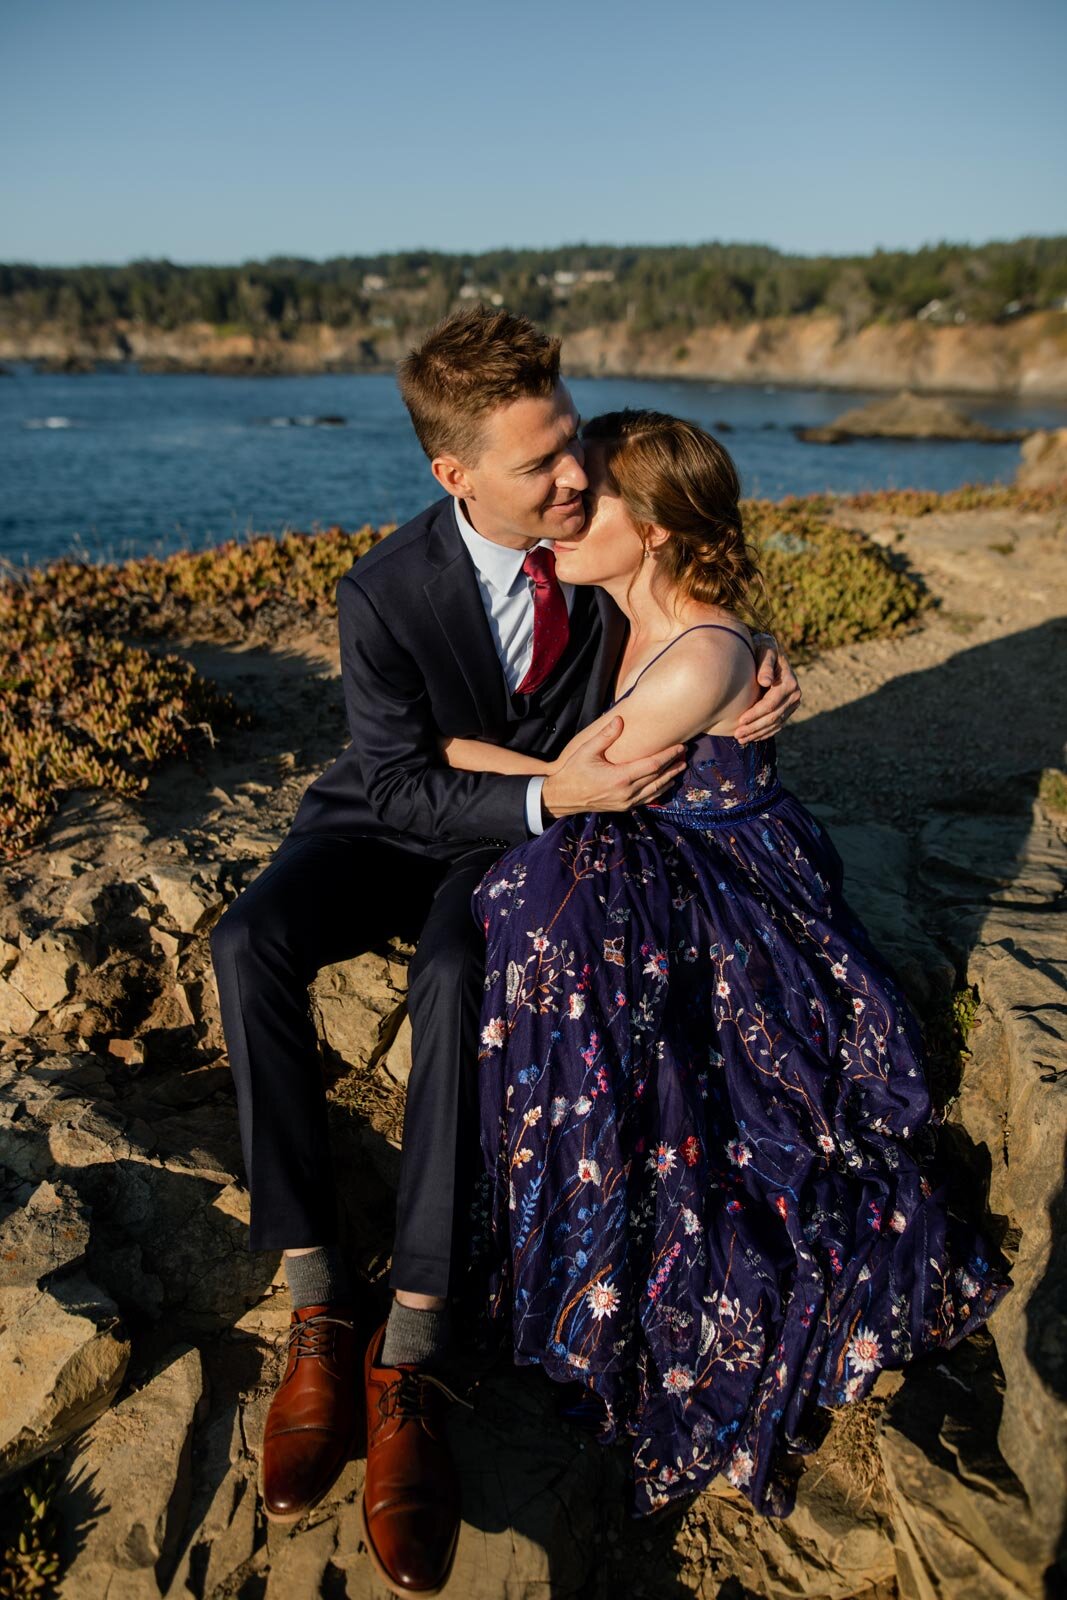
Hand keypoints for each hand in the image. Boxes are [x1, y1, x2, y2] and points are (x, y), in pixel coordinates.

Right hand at [541, 718, 686, 818]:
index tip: (680, 747)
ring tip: (681, 768)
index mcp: (620, 777)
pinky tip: (666, 784)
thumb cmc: (573, 772)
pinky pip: (647, 799)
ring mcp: (626, 802)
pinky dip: (659, 791)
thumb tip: (620, 720)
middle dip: (673, 765)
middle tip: (685, 755)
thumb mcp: (586, 750)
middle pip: (658, 778)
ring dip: (670, 778)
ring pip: (655, 790)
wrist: (563, 797)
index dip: (668, 756)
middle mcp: (627, 792)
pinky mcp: (623, 807)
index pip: (652, 766)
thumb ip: (605, 736)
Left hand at [735, 635, 801, 744]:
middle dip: (755, 727)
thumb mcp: (764, 652)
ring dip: (758, 733)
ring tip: (741, 739)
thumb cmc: (763, 649)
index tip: (740, 720)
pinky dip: (765, 732)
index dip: (755, 714)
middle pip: (773, 717)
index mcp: (789, 683)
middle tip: (738, 735)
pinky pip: (777, 724)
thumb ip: (764, 665)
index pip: (771, 704)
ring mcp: (793, 703)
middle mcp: (795, 695)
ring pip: (775, 724)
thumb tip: (766, 681)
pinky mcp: (788, 709)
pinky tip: (752, 737)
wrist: (769, 650)